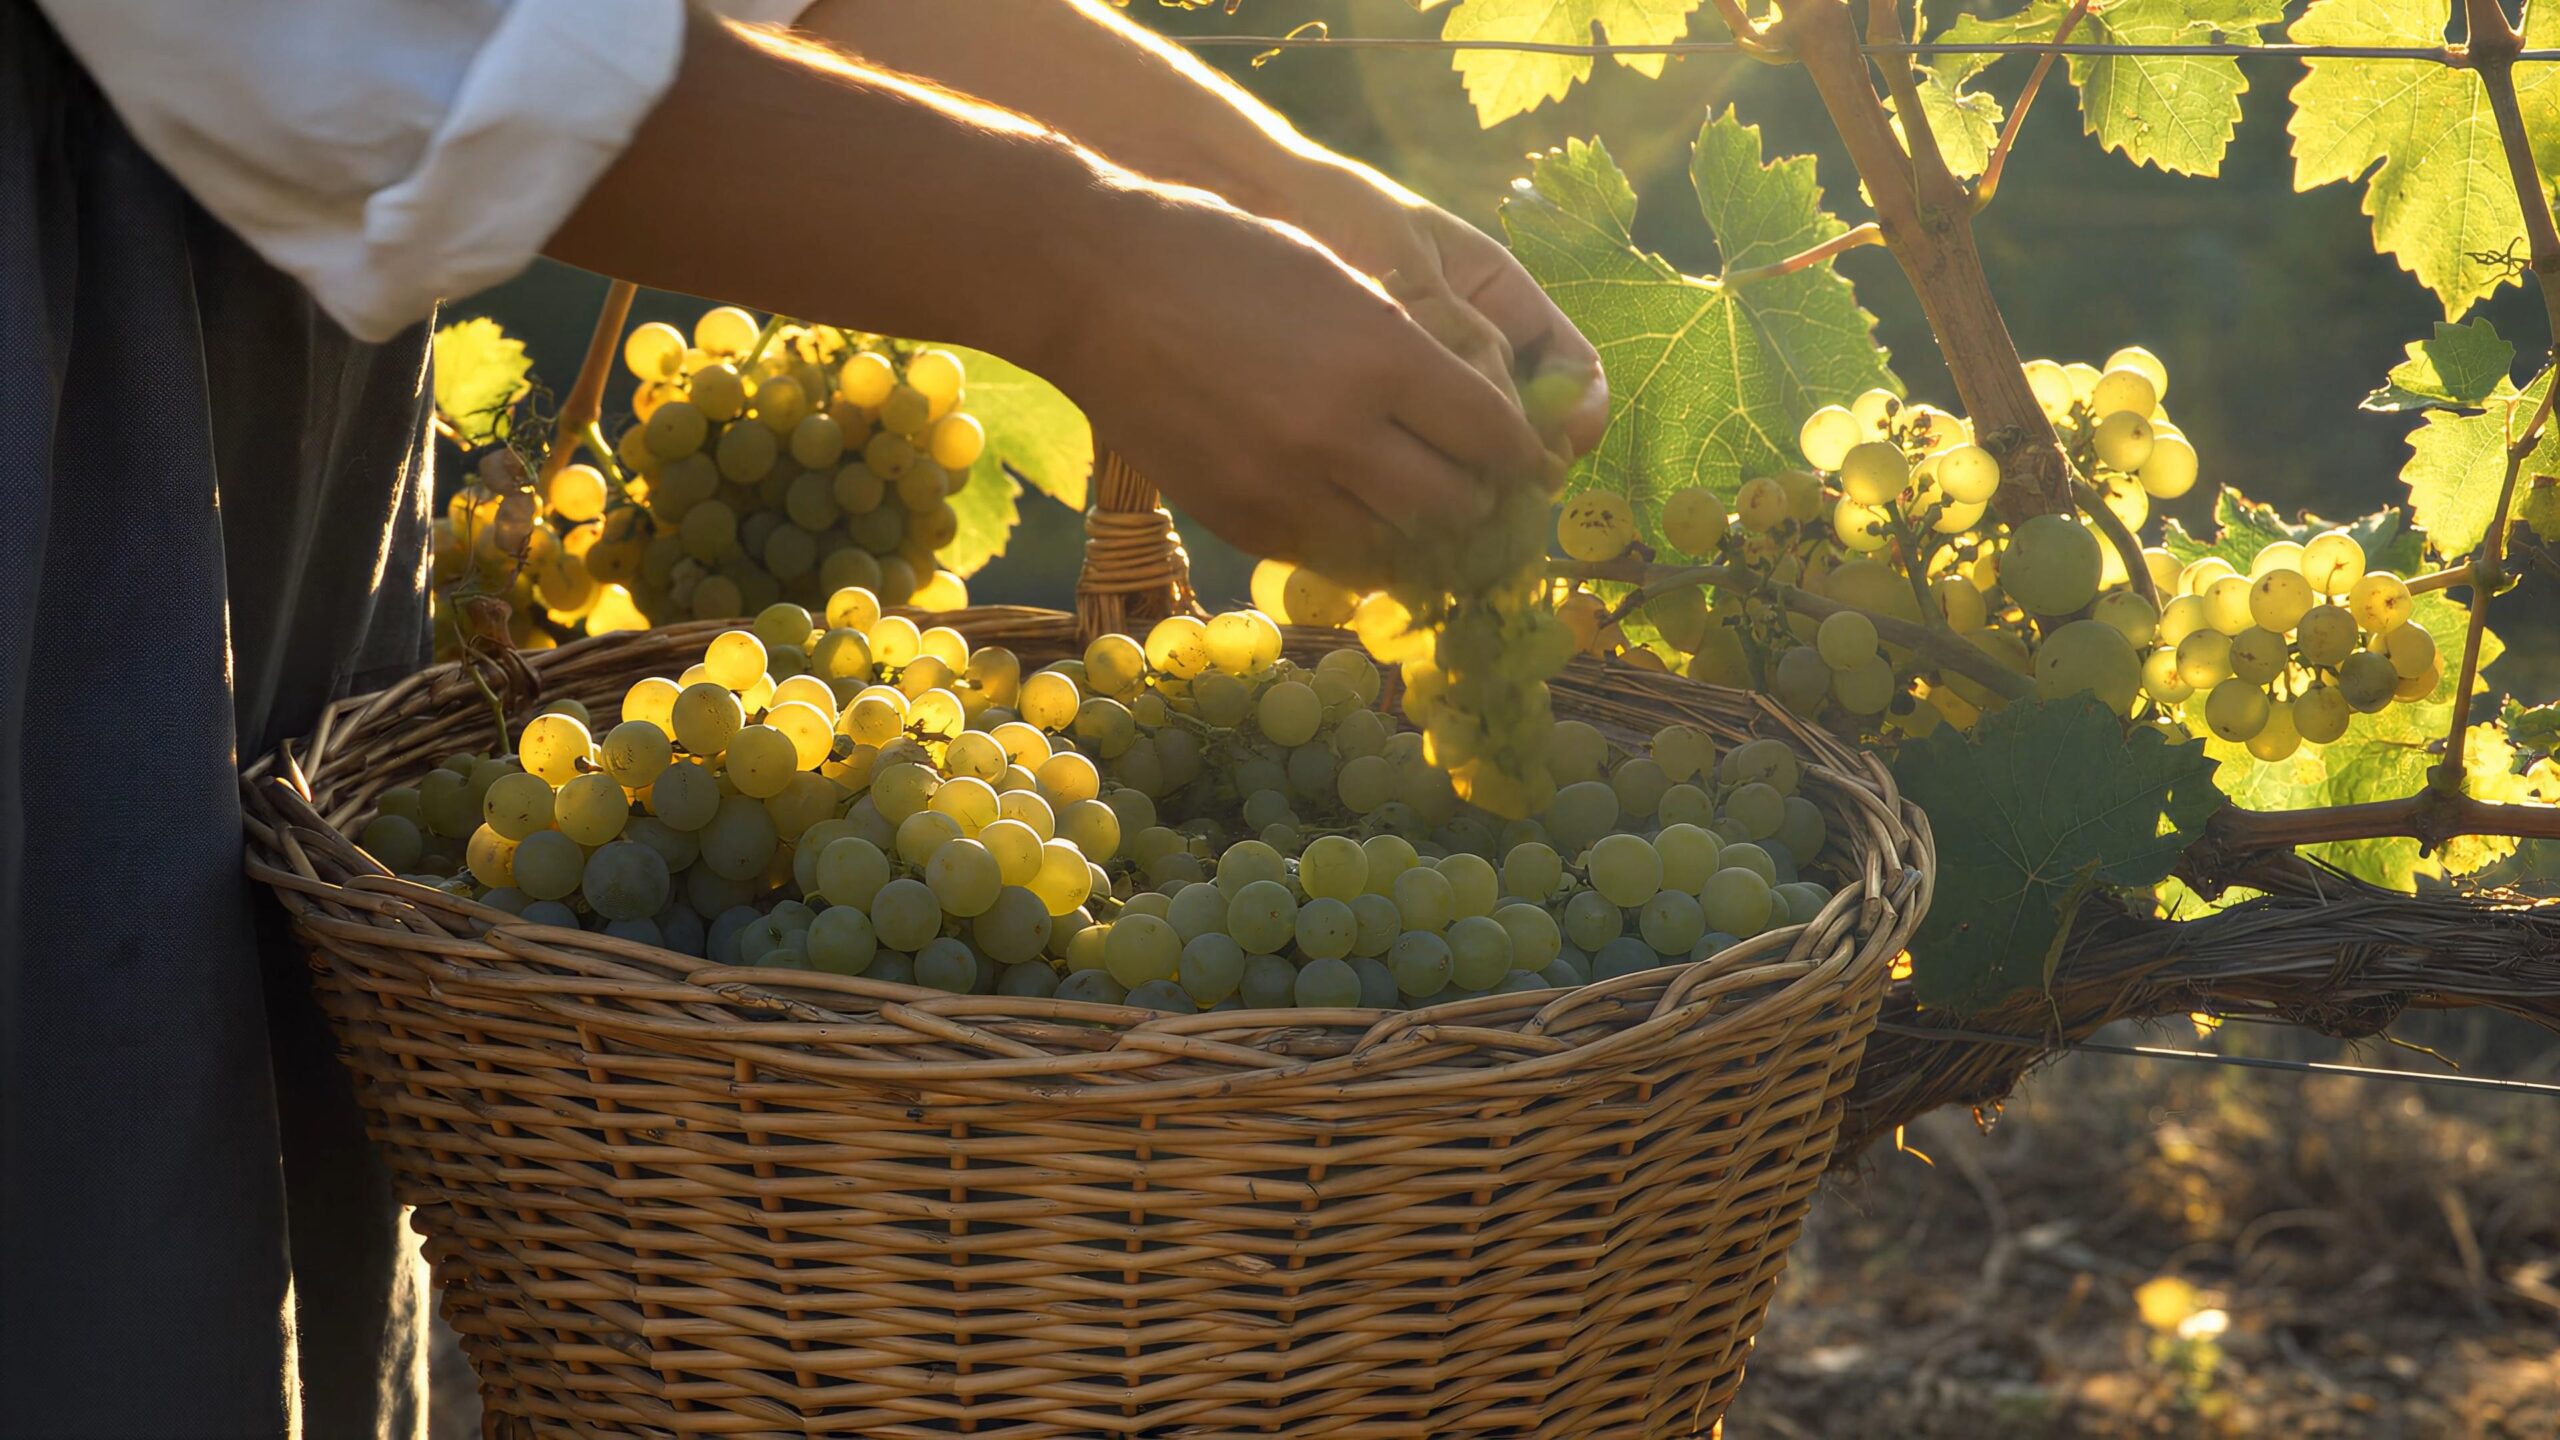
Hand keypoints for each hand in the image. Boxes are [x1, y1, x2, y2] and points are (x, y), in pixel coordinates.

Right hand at [1047, 184, 1553, 586]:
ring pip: (1395, 545)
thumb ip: (1409, 353)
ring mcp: (1286, 483)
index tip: (1520, 455)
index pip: (1495, 436)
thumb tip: (1473, 420)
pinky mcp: (1239, 516)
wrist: (1098, 282)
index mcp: (1385, 356)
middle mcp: (1343, 431)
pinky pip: (1325, 557)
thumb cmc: (1226, 257)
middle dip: (1475, 497)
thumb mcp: (1342, 282)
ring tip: (1414, 508)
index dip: (1518, 452)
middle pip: (1456, 503)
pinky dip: (1352, 545)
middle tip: (1472, 486)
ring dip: (1415, 532)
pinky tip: (1350, 516)